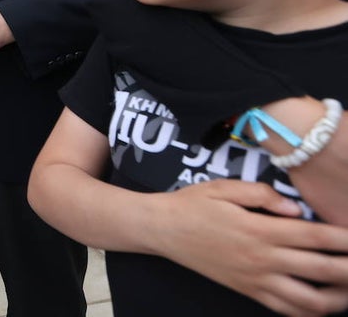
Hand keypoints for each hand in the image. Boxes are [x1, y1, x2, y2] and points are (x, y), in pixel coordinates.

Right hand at [153, 180, 347, 316]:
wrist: (162, 229)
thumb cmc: (193, 204)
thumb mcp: (224, 187)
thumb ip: (263, 194)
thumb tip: (296, 209)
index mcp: (260, 229)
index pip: (316, 236)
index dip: (345, 239)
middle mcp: (263, 258)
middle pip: (323, 270)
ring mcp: (256, 279)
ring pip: (311, 301)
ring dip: (338, 298)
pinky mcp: (248, 291)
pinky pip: (286, 310)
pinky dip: (310, 311)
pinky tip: (323, 303)